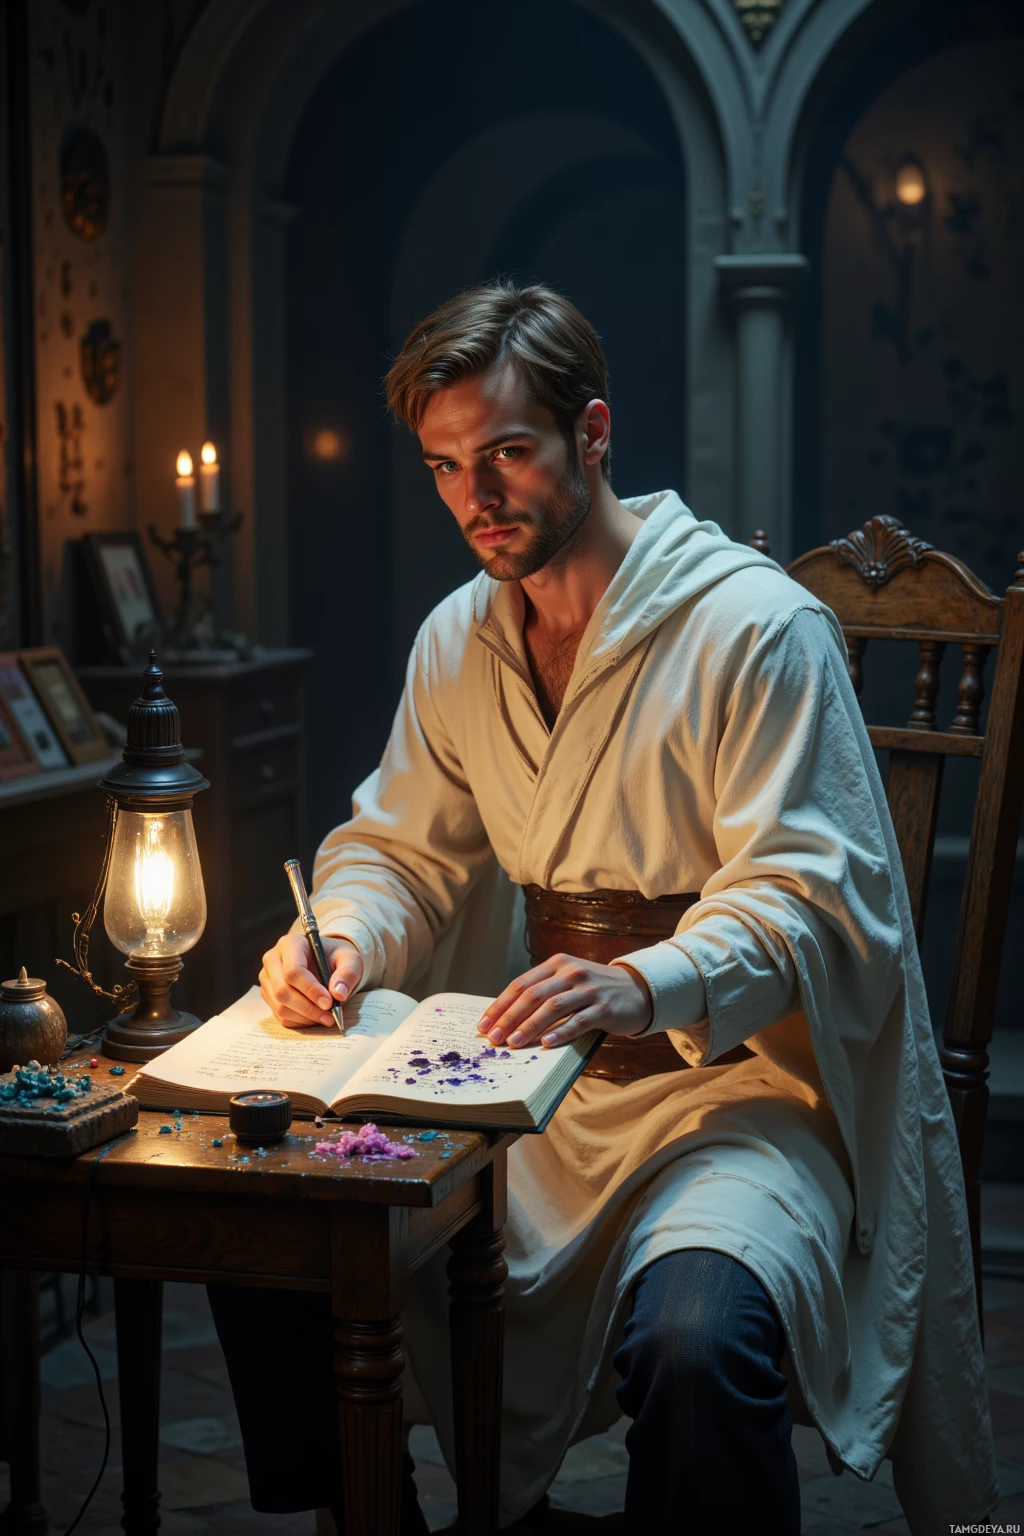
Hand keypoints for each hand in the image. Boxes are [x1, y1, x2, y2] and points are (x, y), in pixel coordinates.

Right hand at [259, 933, 363, 1027]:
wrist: (326, 962)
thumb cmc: (336, 957)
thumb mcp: (350, 959)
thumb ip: (348, 973)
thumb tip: (338, 993)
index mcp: (290, 944)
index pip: (293, 970)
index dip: (311, 990)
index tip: (329, 1002)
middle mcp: (273, 959)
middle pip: (282, 990)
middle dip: (308, 1007)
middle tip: (330, 1016)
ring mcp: (268, 979)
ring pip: (280, 1006)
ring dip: (305, 1017)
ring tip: (326, 1017)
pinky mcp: (268, 995)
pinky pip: (280, 1015)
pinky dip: (300, 1021)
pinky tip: (315, 1016)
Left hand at [476, 953, 652, 1049]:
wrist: (638, 990)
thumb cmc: (594, 990)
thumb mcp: (568, 981)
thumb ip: (542, 992)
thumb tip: (506, 1020)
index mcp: (558, 964)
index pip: (521, 984)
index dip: (500, 1005)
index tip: (483, 1025)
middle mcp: (572, 973)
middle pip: (533, 995)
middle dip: (509, 1018)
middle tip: (493, 1038)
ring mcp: (590, 990)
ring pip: (553, 1007)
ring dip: (530, 1026)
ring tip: (513, 1043)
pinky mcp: (605, 1008)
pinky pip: (579, 1021)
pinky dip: (561, 1033)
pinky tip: (546, 1044)